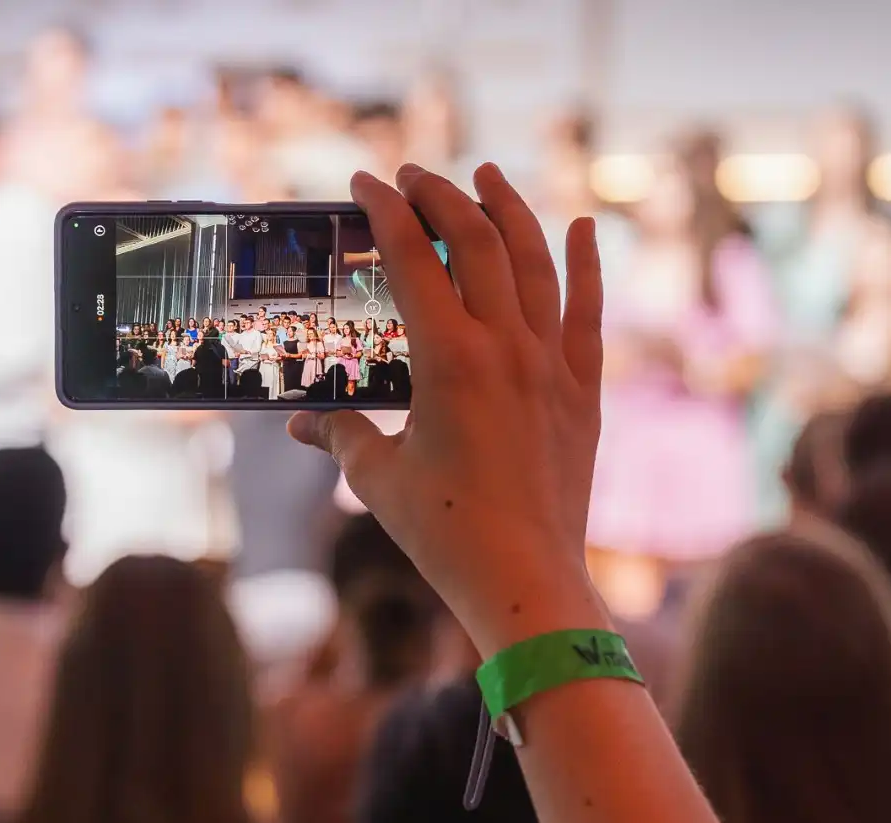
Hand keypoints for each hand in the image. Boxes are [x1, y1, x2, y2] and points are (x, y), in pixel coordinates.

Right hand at [289, 164, 608, 656]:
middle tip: (414, 176)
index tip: (365, 182)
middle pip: (476, 242)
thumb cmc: (443, 532)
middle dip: (442, 196)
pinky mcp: (582, 388)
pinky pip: (588, 311)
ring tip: (487, 175)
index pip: (413, 260)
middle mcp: (505, 347)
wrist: (524, 578)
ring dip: (509, 209)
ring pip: (534, 262)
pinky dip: (586, 263)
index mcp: (449, 361)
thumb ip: (340, 435)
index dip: (386, 212)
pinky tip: (582, 226)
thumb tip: (302, 424)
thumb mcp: (377, 477)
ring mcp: (551, 364)